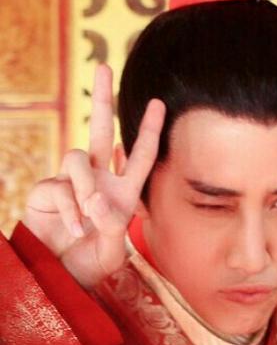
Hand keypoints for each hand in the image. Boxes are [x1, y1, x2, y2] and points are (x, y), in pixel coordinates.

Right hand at [23, 65, 165, 287]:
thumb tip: (99, 200)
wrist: (61, 278)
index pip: (140, 156)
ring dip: (87, 186)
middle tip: (104, 66)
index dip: (149, 131)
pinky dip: (71, 210)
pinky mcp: (47, 191)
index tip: (160, 103)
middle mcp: (97, 180)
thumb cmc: (91, 265)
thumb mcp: (114, 252)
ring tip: (91, 216)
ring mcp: (70, 183)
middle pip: (98, 130)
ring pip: (78, 158)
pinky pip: (60, 187)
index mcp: (122, 192)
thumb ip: (114, 226)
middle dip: (102, 99)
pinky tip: (76, 230)